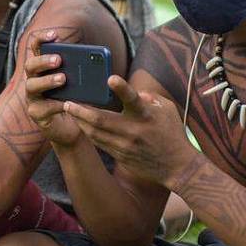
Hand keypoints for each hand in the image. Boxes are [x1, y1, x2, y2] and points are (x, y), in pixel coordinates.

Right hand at [23, 30, 82, 147]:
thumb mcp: (78, 82)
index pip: (36, 47)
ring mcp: (32, 97)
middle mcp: (33, 79)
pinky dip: (55, 104)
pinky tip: (66, 103)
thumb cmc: (74, 98)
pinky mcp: (36, 113)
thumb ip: (80, 70)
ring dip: (47, 81)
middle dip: (43, 61)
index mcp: (42, 67)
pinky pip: (42, 107)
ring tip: (63, 79)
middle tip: (58, 59)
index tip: (55, 35)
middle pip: (30, 65)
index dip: (42, 39)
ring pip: (32, 85)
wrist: (71, 127)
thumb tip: (96, 62)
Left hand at [63, 76, 192, 185]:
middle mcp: (133, 130)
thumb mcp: (167, 110)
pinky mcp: (120, 155)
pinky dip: (88, 132)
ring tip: (69, 110)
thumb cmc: (173, 134)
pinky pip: (99, 142)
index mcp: (146, 116)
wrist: (177, 167)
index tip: (111, 78)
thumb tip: (136, 92)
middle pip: (101, 120)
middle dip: (81, 110)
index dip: (122, 88)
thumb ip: (150, 97)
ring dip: (80, 121)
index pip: (133, 99)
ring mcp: (125, 145)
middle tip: (68, 101)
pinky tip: (80, 124)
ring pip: (95, 133)